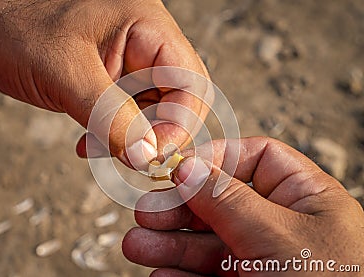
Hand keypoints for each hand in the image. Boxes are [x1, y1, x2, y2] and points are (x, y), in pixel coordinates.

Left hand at [0, 0, 210, 167]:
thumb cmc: (18, 27)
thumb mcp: (67, 74)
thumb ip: (111, 117)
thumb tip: (149, 157)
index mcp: (148, 27)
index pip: (190, 81)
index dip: (180, 122)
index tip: (154, 155)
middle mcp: (147, 42)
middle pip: (179, 99)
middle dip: (156, 134)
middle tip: (131, 157)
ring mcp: (132, 61)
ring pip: (155, 111)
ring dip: (132, 138)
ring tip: (96, 146)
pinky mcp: (116, 78)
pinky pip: (131, 113)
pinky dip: (115, 134)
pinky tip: (90, 141)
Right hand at [123, 137, 363, 275]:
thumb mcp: (277, 234)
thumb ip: (228, 199)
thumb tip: (187, 167)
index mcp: (304, 197)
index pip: (257, 158)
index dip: (216, 156)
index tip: (178, 167)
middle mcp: (281, 223)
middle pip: (220, 201)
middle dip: (179, 206)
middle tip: (146, 211)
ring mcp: (262, 258)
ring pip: (207, 241)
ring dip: (170, 242)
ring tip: (136, 244)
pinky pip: (208, 273)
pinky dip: (182, 272)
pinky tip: (163, 273)